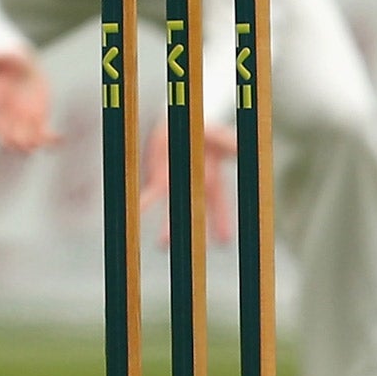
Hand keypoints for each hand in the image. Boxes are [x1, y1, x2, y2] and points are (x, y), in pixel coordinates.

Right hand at [0, 51, 61, 153]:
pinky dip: (50, 139)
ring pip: (23, 140)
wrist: (22, 66)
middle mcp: (4, 116)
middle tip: (21, 141)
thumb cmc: (7, 60)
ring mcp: (21, 121)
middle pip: (4, 136)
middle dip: (11, 141)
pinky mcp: (38, 121)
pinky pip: (43, 135)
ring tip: (39, 141)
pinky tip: (59, 137)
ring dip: (30, 144)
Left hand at [139, 118, 237, 245]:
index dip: (221, 220)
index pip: (218, 204)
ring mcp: (174, 184)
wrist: (176, 121)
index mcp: (211, 180)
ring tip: (163, 246)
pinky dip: (143, 204)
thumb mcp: (217, 134)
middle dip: (196, 231)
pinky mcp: (157, 178)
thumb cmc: (201, 128)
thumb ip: (229, 142)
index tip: (225, 241)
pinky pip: (149, 194)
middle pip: (195, 212)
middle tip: (196, 253)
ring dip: (169, 226)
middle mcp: (193, 187)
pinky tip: (134, 214)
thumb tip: (242, 146)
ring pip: (172, 209)